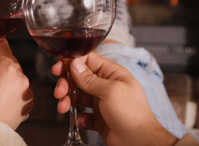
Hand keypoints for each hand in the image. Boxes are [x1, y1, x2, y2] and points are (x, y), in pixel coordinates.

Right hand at [0, 39, 33, 129]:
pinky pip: (21, 90)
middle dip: (1, 62)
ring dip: (8, 77)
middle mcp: (22, 79)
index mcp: (8, 69)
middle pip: (12, 63)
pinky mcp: (28, 104)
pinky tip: (2, 96)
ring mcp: (27, 92)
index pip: (5, 50)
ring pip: (18, 77)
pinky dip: (14, 90)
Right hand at [52, 53, 177, 145]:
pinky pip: (82, 114)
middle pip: (79, 78)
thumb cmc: (132, 114)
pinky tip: (82, 120)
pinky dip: (78, 117)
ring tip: (63, 108)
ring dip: (68, 100)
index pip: (88, 60)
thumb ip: (89, 78)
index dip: (72, 63)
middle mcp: (105, 86)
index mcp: (111, 74)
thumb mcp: (109, 91)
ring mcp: (101, 102)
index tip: (59, 69)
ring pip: (78, 96)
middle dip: (66, 84)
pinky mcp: (99, 118)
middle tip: (59, 92)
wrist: (139, 143)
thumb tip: (74, 64)